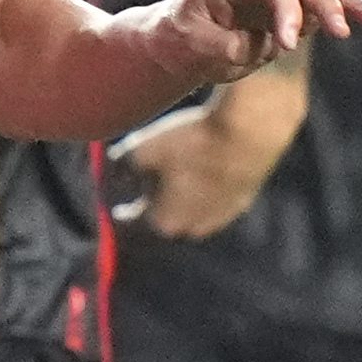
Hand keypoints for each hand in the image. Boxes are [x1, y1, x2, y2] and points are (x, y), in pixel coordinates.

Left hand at [121, 70, 307, 240]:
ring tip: (177, 172)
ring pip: (193, 210)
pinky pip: (215, 200)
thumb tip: (111, 170)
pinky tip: (203, 167)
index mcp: (165, 223)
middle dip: (154, 202)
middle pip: (165, 218)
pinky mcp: (243, 201)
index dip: (122, 210)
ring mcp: (223, 217)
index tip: (115, 205)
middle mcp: (195, 229)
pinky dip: (205, 189)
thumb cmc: (190, 144)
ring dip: (182, 196)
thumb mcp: (141, 150)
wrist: (249, 132)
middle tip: (147, 181)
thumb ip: (120, 165)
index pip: (133, 222)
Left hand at [154, 0, 361, 82]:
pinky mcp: (298, 7)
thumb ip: (225, 46)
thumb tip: (259, 46)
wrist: (180, 41)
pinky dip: (361, 4)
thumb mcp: (191, 47)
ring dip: (353, 4)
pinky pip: (333, 3)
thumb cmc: (180, 41)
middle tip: (341, 32)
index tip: (288, 44)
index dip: (286, 9)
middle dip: (325, 4)